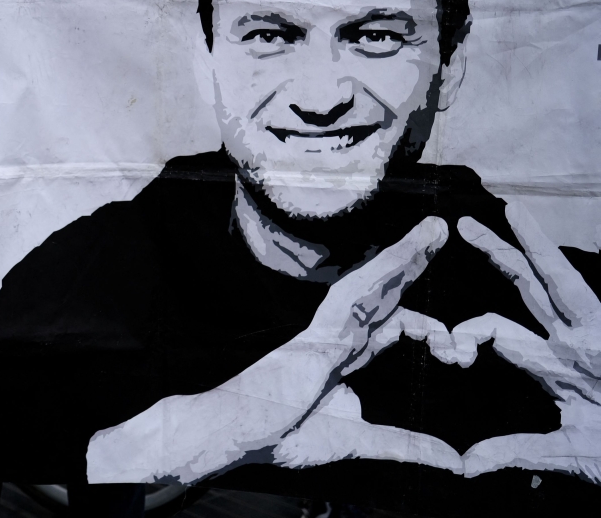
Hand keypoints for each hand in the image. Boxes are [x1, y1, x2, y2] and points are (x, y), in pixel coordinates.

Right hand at [86, 217, 447, 483]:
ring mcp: (328, 329)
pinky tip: (405, 251)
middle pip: (384, 296)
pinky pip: (356, 293)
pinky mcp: (320, 329)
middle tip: (440, 236)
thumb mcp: (357, 441)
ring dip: (405, 256)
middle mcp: (337, 336)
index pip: (386, 328)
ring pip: (374, 285)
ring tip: (434, 230)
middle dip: (413, 268)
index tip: (450, 339)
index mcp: (340, 358)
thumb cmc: (281, 433)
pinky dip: (383, 271)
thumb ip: (404, 444)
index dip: (421, 324)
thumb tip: (453, 461)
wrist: (238, 428)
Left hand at [453, 202, 600, 481]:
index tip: (446, 347)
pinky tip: (549, 232)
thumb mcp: (565, 452)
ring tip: (514, 210)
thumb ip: (516, 450)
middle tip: (461, 225)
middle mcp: (575, 338)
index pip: (498, 330)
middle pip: (528, 286)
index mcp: (554, 362)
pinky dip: (566, 266)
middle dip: (497, 254)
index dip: (468, 332)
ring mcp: (600, 333)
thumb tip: (465, 466)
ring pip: (563, 279)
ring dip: (537, 245)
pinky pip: (588, 293)